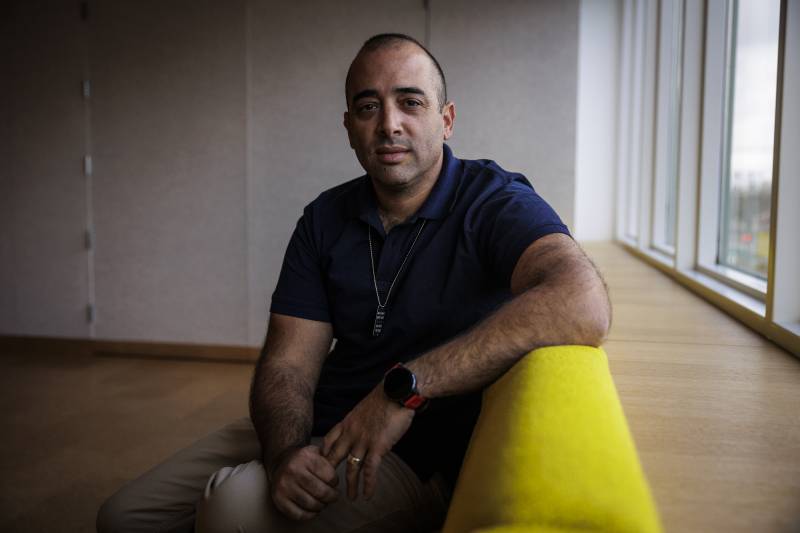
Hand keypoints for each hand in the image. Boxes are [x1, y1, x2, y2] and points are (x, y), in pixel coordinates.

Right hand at [269, 445, 338, 520]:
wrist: (281, 462)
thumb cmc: (304, 460)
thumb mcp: (317, 452)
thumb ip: (331, 457)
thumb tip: (348, 467)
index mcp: (305, 457)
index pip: (330, 476)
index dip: (335, 482)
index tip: (334, 483)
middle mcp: (293, 470)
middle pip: (321, 492)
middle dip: (331, 497)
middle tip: (333, 496)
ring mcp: (284, 485)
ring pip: (311, 504)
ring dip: (321, 506)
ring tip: (323, 502)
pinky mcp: (278, 499)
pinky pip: (298, 514)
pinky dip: (309, 515)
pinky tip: (313, 510)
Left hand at [322, 386, 413, 500]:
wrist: (397, 392)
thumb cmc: (386, 398)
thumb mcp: (365, 409)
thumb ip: (360, 422)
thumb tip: (363, 429)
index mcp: (347, 422)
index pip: (328, 440)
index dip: (324, 453)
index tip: (321, 465)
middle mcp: (351, 433)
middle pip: (335, 456)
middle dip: (330, 473)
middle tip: (326, 486)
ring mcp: (363, 440)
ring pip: (352, 467)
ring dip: (350, 484)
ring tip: (350, 497)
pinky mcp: (377, 447)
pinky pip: (370, 470)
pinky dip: (368, 484)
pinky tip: (367, 495)